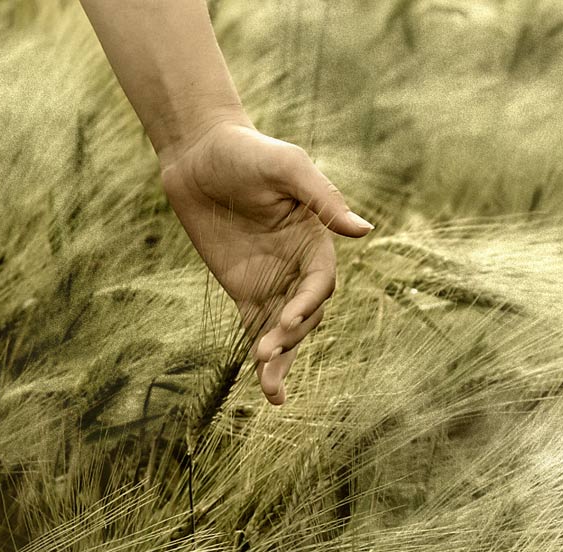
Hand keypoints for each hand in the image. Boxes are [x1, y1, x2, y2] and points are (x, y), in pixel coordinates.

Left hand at [158, 119, 372, 404]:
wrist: (199, 153)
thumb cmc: (247, 151)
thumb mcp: (287, 166)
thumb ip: (322, 199)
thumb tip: (363, 232)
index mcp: (314, 239)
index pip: (321, 282)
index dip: (309, 303)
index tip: (288, 319)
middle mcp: (297, 264)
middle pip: (307, 313)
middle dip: (291, 336)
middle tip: (267, 351)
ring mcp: (271, 279)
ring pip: (285, 329)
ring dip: (282, 359)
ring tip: (272, 390)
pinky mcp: (243, 288)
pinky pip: (256, 326)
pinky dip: (262, 356)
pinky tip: (266, 384)